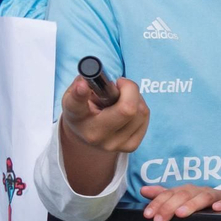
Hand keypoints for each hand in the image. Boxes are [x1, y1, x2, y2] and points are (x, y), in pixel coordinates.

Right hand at [58, 75, 148, 194]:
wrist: (87, 135)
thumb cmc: (84, 108)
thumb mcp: (76, 93)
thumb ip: (85, 82)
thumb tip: (95, 74)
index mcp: (76, 117)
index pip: (76, 105)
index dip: (79, 93)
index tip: (82, 85)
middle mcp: (95, 135)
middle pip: (126, 109)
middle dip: (129, 88)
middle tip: (120, 83)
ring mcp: (114, 144)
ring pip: (141, 111)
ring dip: (136, 97)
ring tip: (122, 98)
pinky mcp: (130, 146)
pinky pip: (145, 117)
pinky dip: (140, 107)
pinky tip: (127, 108)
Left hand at [140, 184, 220, 220]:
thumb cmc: (198, 202)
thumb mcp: (180, 198)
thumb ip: (162, 195)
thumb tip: (143, 190)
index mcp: (186, 190)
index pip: (169, 194)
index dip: (158, 203)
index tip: (148, 215)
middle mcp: (198, 191)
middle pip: (184, 195)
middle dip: (170, 206)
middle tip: (159, 219)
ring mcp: (214, 195)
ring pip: (203, 197)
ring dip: (192, 204)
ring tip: (181, 213)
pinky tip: (217, 208)